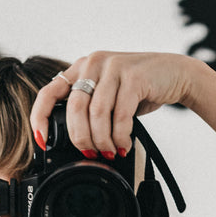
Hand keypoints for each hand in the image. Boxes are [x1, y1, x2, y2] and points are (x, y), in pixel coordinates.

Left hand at [30, 51, 195, 159]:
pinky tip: (124, 145)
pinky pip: (120, 116)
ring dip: (103, 141)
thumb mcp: (107, 93)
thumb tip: (76, 142)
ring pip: (97, 114)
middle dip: (81, 138)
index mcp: (81, 67)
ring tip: (111, 151)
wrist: (174, 73)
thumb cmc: (138, 89)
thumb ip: (89, 108)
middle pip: (75, 108)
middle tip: (91, 153)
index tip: (42, 141)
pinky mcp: (134, 76)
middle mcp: (93, 63)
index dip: (41, 117)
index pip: (49, 91)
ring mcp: (113, 67)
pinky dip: (121, 137)